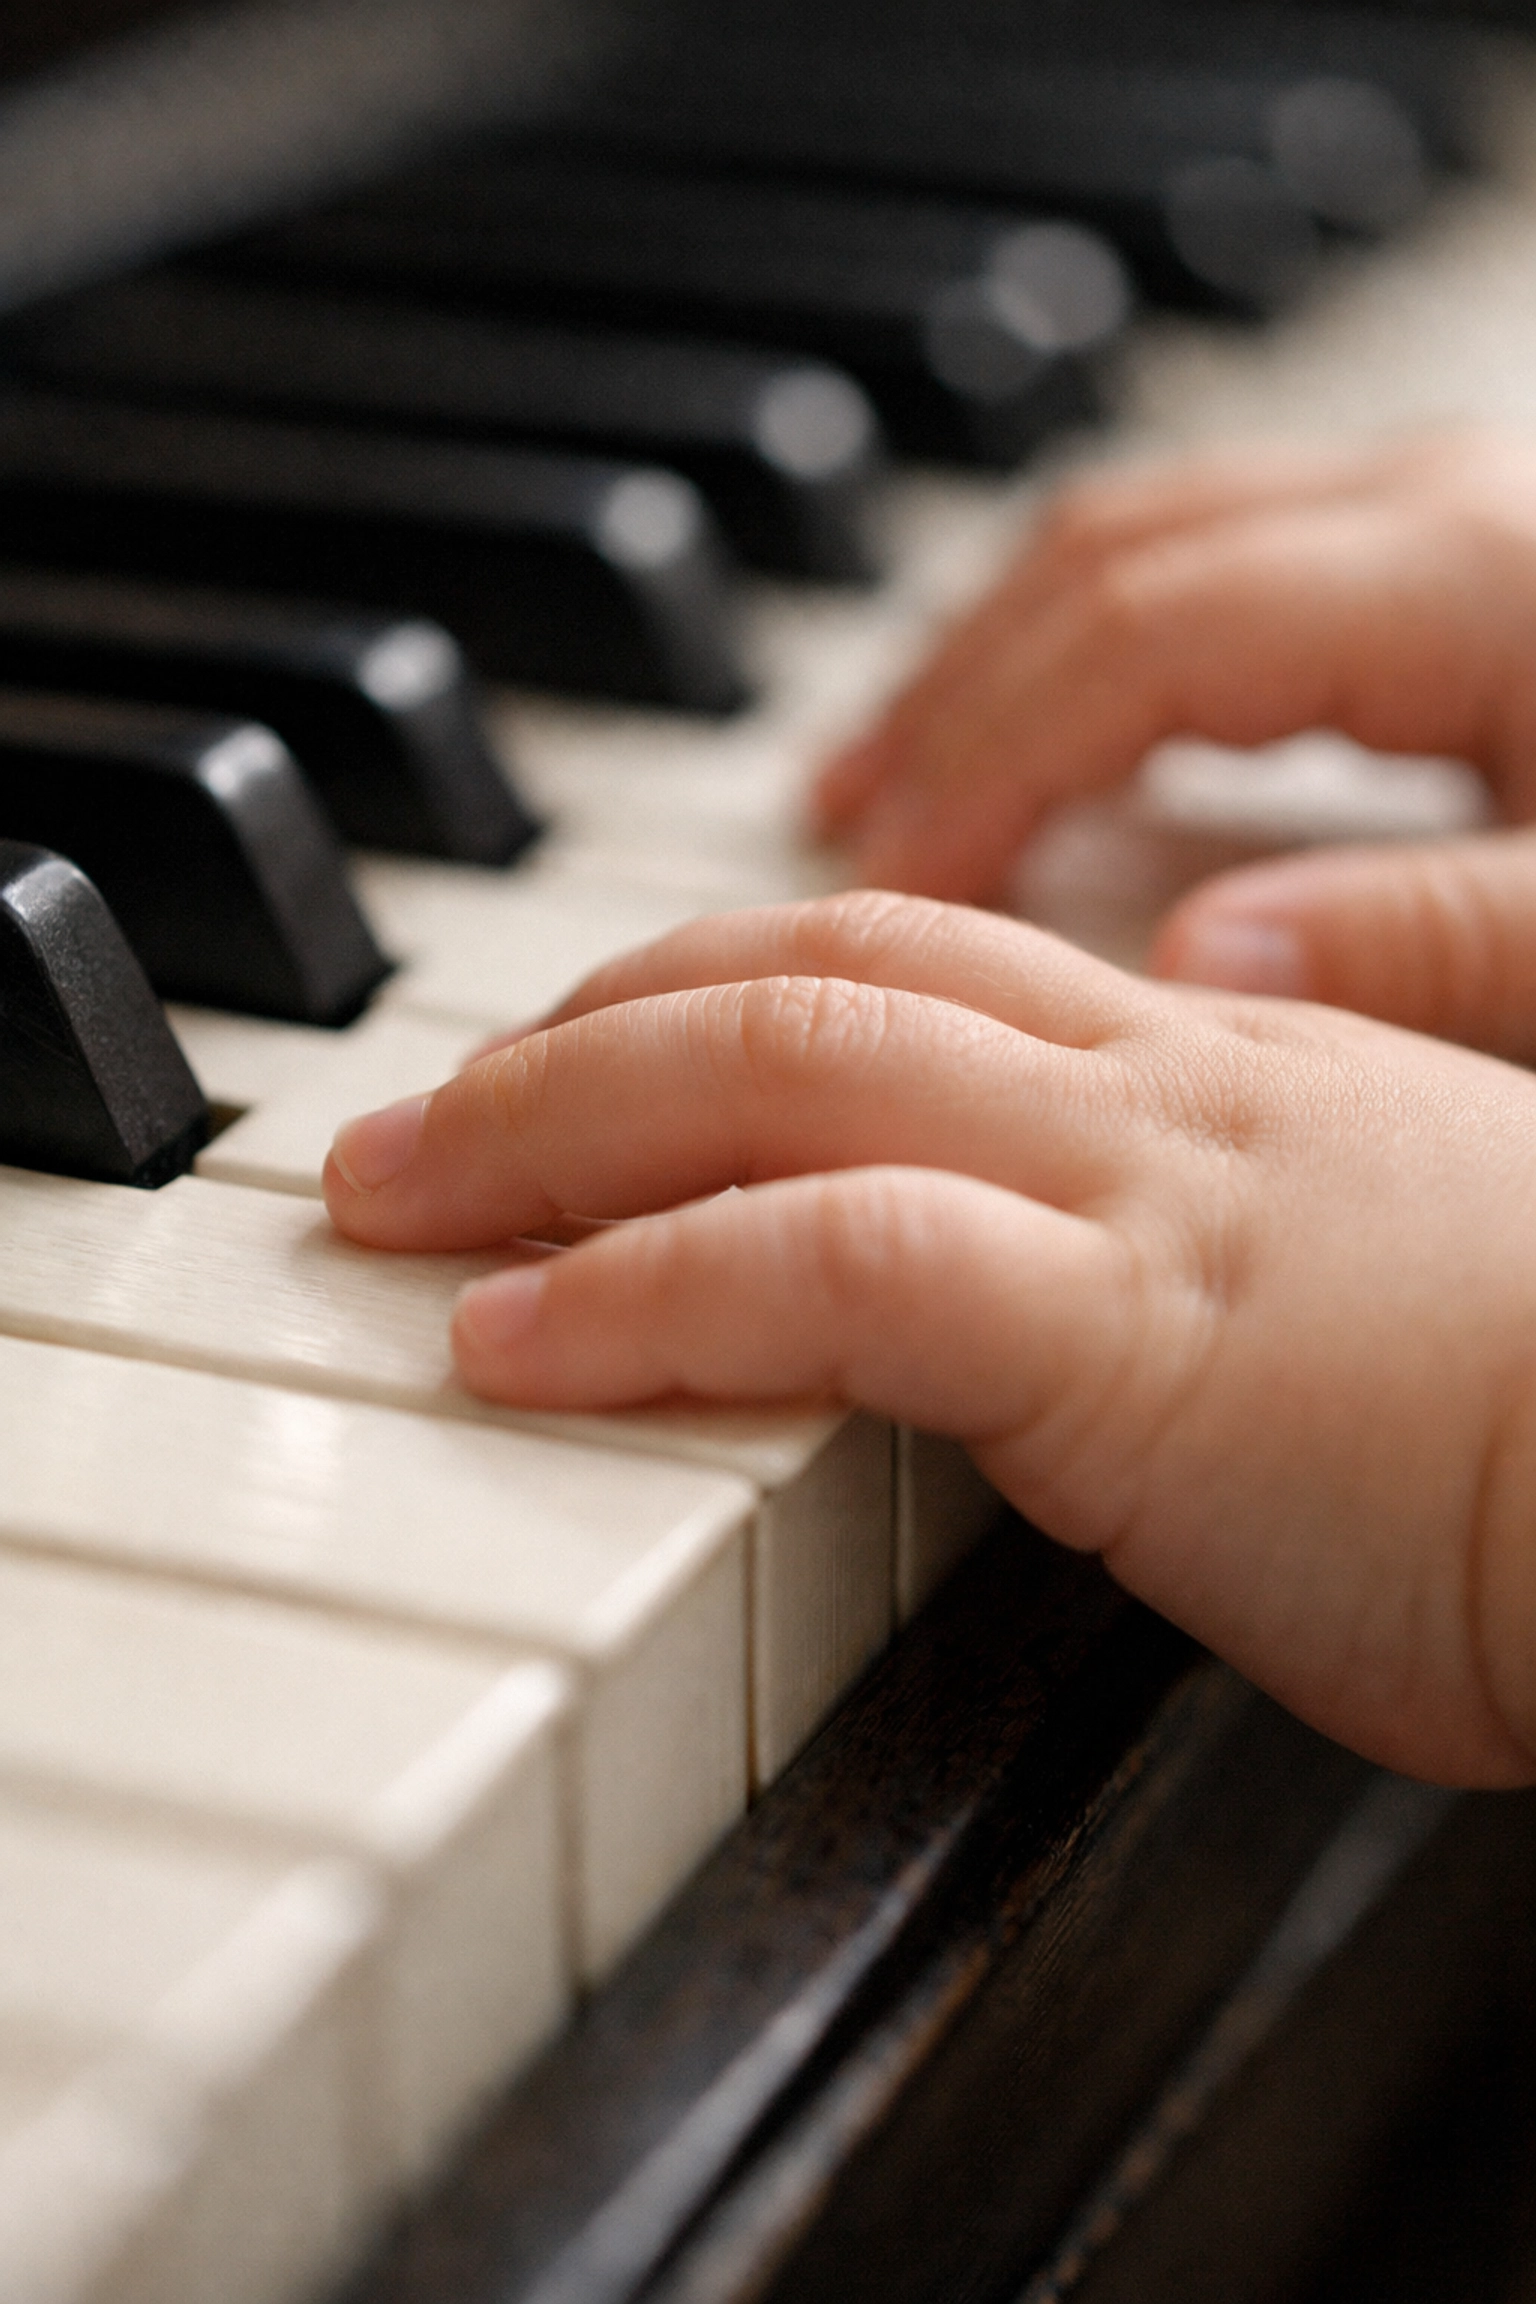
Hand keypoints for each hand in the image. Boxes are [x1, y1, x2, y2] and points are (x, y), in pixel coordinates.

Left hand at [325, 892, 1535, 1788]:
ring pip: (777, 1070)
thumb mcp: (1346, 1289)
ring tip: (392, 1201)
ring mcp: (1134, 1186)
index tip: (583, 1053)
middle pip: (796, 972)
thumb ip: (1177, 1255)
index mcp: (1205, 1065)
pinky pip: (824, 1265)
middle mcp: (1151, 1083)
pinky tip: (511, 1345)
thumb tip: (1046, 1310)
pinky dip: (641, 1294)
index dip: (707, 988)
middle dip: (570, 1034)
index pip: (901, 957)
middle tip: (417, 1113)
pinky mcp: (1125, 1331)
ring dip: (542, 1132)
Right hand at [815, 430, 1535, 1055]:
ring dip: (996, 656)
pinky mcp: (1448, 555)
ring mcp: (1434, 513)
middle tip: (849, 836)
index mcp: (1469, 573)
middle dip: (952, 700)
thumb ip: (1426, 938)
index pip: (1143, 640)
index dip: (991, 761)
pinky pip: (1206, 566)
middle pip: (1109, 560)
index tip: (898, 891)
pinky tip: (1048, 728)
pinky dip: (1083, 646)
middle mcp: (1429, 508)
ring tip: (896, 777)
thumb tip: (1201, 963)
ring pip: (1142, 539)